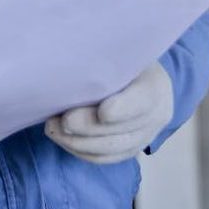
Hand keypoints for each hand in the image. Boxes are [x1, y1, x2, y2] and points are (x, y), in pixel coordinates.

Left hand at [45, 62, 172, 163]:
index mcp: (155, 85)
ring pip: (112, 149)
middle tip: (60, 121)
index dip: (123, 109)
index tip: (102, 112)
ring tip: (52, 129)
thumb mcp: (117, 50)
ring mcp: (145, 136)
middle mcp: (156, 115)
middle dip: (88, 129)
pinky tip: (61, 139)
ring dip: (78, 143)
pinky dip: (81, 151)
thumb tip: (70, 54)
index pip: (143, 101)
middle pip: (123, 130)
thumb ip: (101, 56)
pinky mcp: (130, 148)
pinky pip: (106, 158)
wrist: (137, 73)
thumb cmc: (120, 55)